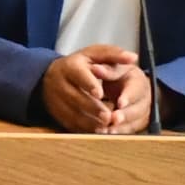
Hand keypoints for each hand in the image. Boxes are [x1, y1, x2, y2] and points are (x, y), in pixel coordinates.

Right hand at [37, 47, 153, 133]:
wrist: (51, 74)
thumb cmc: (81, 64)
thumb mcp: (95, 54)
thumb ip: (114, 55)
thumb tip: (133, 57)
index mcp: (70, 66)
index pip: (79, 75)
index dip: (89, 84)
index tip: (100, 93)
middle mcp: (59, 82)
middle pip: (76, 97)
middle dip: (93, 108)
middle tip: (109, 116)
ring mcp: (55, 100)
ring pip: (72, 113)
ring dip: (89, 121)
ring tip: (105, 126)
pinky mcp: (56, 113)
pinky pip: (69, 122)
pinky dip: (84, 128)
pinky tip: (97, 131)